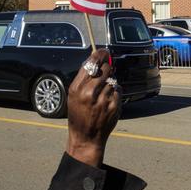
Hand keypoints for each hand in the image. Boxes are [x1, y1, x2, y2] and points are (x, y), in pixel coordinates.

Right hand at [66, 49, 121, 167]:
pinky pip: (118, 90)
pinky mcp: (114, 106)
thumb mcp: (73, 95)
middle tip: (105, 73)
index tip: (104, 51)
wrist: (86, 138)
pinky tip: (107, 101)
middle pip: (106, 68)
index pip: (91, 63)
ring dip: (110, 83)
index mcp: (77, 88)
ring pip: (113, 79)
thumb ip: (83, 78)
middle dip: (107, 68)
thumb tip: (96, 59)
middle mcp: (89, 93)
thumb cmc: (78, 115)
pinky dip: (115, 93)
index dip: (100, 54)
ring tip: (102, 94)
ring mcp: (103, 100)